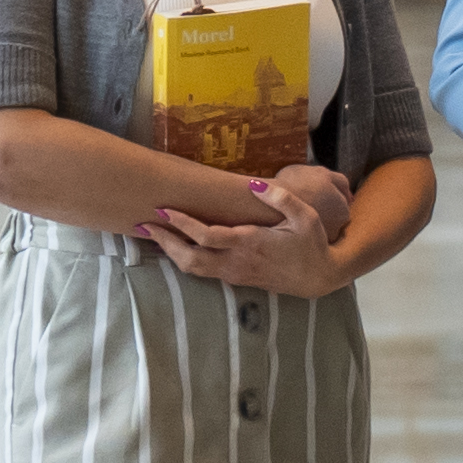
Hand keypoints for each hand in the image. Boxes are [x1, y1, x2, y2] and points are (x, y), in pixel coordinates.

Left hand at [135, 163, 354, 300]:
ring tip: (153, 235)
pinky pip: (202, 271)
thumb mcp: (306, 216)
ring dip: (171, 252)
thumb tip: (253, 183)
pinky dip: (184, 258)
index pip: (208, 236)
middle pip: (190, 258)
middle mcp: (237, 262)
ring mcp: (235, 274)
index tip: (164, 210)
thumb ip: (280, 198)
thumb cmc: (312, 244)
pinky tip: (175, 246)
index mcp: (251, 244)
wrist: (319, 278)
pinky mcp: (236, 280)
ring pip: (193, 269)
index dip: (183, 224)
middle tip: (144, 225)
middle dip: (165, 242)